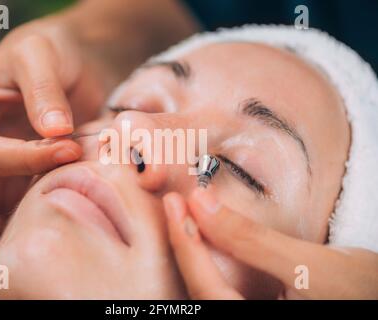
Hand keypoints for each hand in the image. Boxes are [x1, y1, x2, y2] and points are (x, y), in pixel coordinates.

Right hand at [0, 14, 114, 297]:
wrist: (72, 64)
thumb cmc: (48, 52)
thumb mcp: (39, 55)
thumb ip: (42, 89)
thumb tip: (53, 131)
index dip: (22, 159)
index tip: (67, 151)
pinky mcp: (21, 188)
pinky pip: (8, 223)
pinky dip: (10, 248)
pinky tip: (18, 272)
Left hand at [163, 188, 377, 298]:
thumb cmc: (361, 290)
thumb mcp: (308, 266)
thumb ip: (251, 241)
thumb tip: (203, 203)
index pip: (207, 290)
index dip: (187, 246)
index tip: (176, 206)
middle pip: (200, 293)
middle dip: (185, 247)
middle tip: (175, 207)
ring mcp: (249, 311)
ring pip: (207, 291)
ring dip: (192, 253)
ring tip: (183, 217)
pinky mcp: (252, 305)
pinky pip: (220, 288)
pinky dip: (209, 261)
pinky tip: (204, 237)